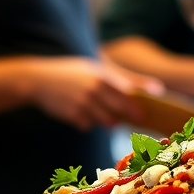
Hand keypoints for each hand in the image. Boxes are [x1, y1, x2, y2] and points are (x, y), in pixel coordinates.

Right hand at [24, 57, 154, 130]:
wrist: (38, 79)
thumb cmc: (71, 72)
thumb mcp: (95, 68)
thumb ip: (123, 78)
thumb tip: (155, 88)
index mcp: (100, 76)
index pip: (126, 94)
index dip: (136, 106)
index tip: (144, 113)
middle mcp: (93, 90)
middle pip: (118, 110)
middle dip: (127, 117)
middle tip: (134, 120)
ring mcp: (82, 104)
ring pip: (105, 121)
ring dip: (108, 121)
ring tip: (103, 113)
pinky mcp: (72, 115)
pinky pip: (89, 125)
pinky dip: (88, 122)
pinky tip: (80, 112)